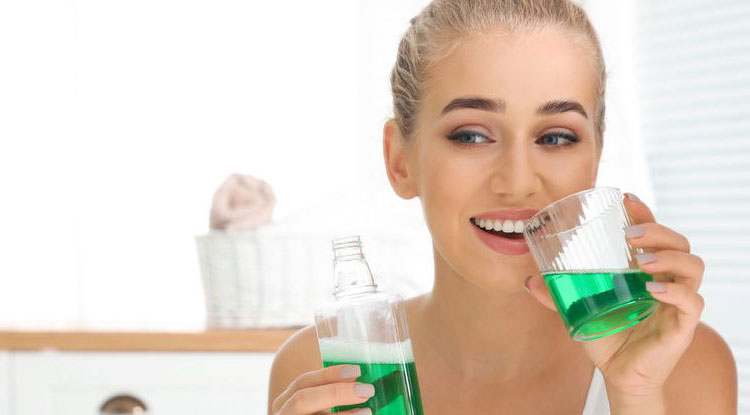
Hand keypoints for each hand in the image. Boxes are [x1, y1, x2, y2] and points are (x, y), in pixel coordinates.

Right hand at [271, 365, 374, 414]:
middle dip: (336, 392)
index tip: (357, 371)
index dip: (329, 374)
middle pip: (302, 400)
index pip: (303, 383)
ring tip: (368, 411)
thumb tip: (360, 383)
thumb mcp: (317, 408)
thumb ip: (331, 397)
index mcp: (286, 404)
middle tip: (367, 389)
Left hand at [525, 193, 704, 403]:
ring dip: (669, 257)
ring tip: (642, 261)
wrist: (618, 375)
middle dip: (658, 231)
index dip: (645, 213)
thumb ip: (557, 294)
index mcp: (646, 270)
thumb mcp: (580, 309)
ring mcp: (677, 302)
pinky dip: (676, 292)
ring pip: (693, 266)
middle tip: (629, 235)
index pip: (655, 233)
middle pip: (679, 243)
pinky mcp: (682, 326)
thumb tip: (530, 280)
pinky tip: (653, 290)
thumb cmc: (607, 336)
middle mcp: (666, 280)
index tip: (626, 198)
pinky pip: (693, 302)